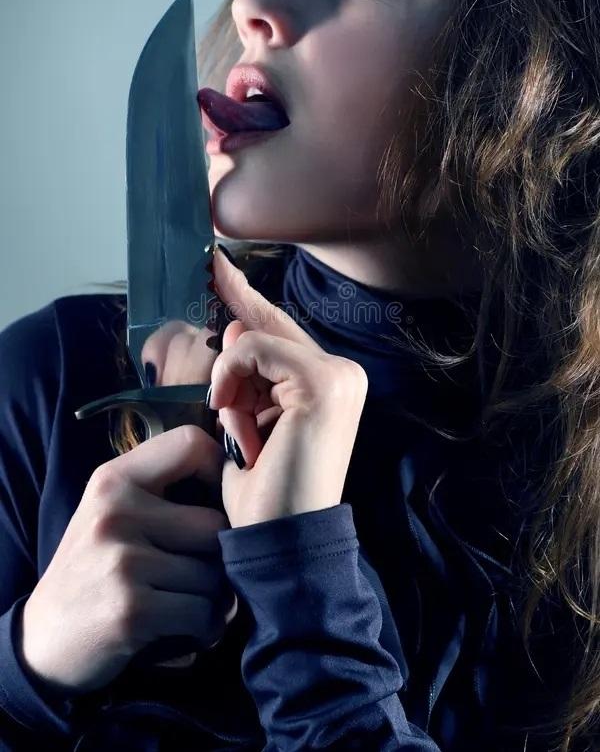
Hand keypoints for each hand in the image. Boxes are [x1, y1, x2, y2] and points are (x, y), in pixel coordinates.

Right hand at [21, 425, 236, 694]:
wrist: (44, 642)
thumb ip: (160, 490)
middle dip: (217, 557)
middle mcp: (116, 512)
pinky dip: (203, 627)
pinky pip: (202, 613)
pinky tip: (185, 630)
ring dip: (211, 598)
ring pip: (213, 574)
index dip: (219, 471)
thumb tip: (236, 477)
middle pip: (215, 523)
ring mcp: (122, 561)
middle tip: (201, 575)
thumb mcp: (111, 514)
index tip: (215, 502)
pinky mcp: (131, 609)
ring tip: (186, 603)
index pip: (191, 443)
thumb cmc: (94, 571)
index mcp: (113, 480)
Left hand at [208, 247, 368, 528]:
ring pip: (255, 338)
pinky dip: (231, 379)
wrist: (283, 540)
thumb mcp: (246, 422)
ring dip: (230, 382)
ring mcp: (338, 374)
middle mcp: (343, 373)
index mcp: (330, 383)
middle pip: (267, 325)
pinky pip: (253, 349)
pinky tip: (236, 418)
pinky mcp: (324, 381)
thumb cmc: (264, 491)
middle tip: (207, 274)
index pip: (279, 329)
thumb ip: (246, 374)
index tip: (217, 262)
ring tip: (241, 432)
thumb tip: (234, 329)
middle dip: (231, 317)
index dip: (245, 297)